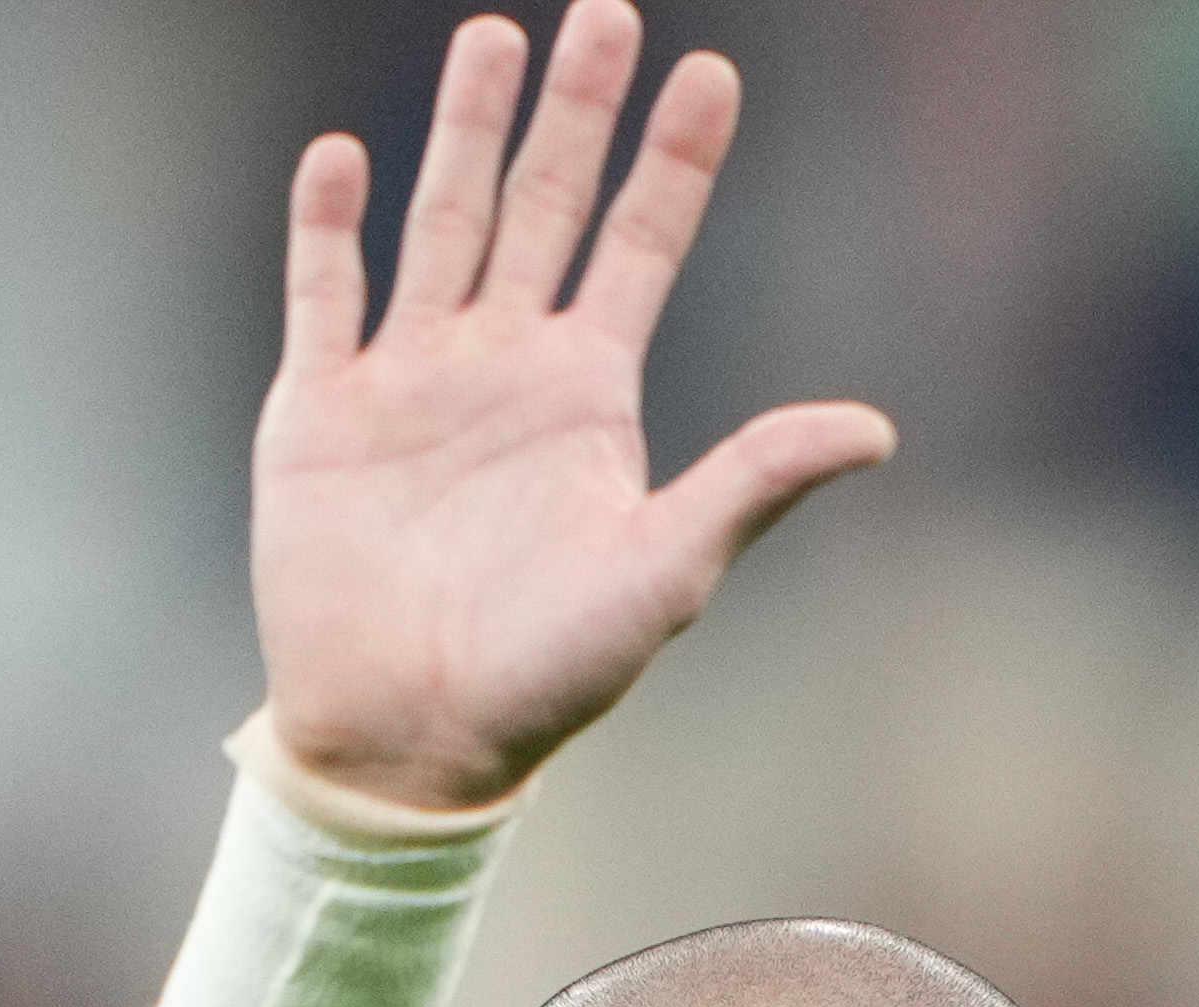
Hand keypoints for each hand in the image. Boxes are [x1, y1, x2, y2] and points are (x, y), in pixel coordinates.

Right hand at [249, 3, 896, 813]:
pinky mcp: (321, 412)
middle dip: (575, 111)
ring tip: (492, 37)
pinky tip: (342, 156)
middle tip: (604, 12)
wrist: (411, 741)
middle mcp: (503, 365)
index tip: (711, 71)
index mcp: (589, 395)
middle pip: (546, 204)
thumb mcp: (667, 574)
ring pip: (442, 221)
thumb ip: (754, 485)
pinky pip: (324, 294)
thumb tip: (876, 429)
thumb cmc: (549, 676)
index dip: (675, 160)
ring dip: (463, 133)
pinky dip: (328, 226)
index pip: (640, 244)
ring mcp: (409, 380)